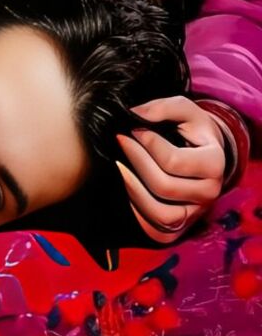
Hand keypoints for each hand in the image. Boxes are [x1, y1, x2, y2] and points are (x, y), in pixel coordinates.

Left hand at [116, 95, 226, 243]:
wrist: (203, 152)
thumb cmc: (191, 128)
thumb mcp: (184, 109)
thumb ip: (162, 107)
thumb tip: (135, 114)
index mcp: (216, 163)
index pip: (173, 161)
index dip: (148, 143)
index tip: (133, 128)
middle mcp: (210, 192)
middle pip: (164, 186)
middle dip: (136, 161)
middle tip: (121, 141)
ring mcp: (197, 212)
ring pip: (161, 214)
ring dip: (133, 189)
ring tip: (119, 166)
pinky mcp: (181, 226)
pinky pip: (156, 228)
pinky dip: (137, 211)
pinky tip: (126, 186)